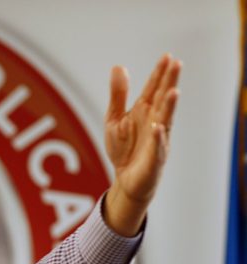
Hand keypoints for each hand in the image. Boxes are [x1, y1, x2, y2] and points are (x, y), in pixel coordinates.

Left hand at [103, 54, 180, 235]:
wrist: (124, 179)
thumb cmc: (123, 149)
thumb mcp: (114, 118)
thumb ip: (118, 95)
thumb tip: (118, 66)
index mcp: (144, 111)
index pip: (153, 89)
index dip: (159, 74)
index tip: (167, 57)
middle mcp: (154, 122)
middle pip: (163, 100)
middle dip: (169, 83)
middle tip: (176, 64)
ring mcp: (157, 139)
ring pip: (166, 120)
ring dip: (169, 107)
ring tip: (173, 91)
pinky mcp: (154, 158)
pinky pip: (157, 147)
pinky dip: (158, 138)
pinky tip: (158, 127)